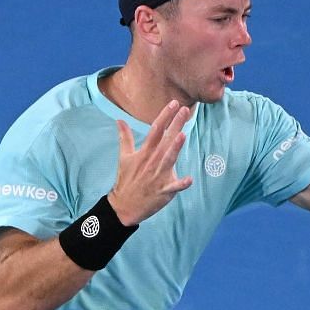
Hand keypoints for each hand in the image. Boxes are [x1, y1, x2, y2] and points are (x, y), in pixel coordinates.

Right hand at [108, 99, 193, 224]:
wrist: (124, 205)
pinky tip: (189, 180)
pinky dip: (181, 184)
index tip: (174, 104)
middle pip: (165, 140)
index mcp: (144, 152)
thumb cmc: (126, 180)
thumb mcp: (124, 157)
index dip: (165, 116)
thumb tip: (120, 120)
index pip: (156, 130)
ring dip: (175, 148)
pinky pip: (173, 187)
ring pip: (168, 160)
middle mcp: (152, 161)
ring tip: (183, 135)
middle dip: (175, 124)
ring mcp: (158, 176)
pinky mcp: (163, 191)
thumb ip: (125, 137)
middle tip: (185, 110)